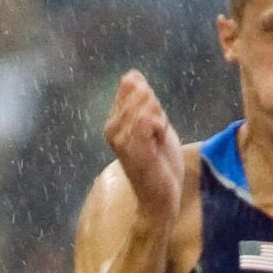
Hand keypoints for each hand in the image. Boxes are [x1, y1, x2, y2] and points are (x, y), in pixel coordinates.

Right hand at [105, 71, 183, 232]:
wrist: (160, 198)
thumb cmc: (160, 164)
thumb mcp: (155, 125)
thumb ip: (145, 102)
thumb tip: (131, 74)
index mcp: (114, 121)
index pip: (131, 84)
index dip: (152, 99)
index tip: (155, 123)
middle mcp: (111, 128)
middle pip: (140, 91)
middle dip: (157, 108)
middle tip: (158, 134)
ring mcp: (119, 138)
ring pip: (146, 104)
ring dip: (160, 120)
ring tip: (158, 140)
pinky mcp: (130, 147)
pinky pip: (147, 118)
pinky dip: (160, 127)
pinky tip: (158, 143)